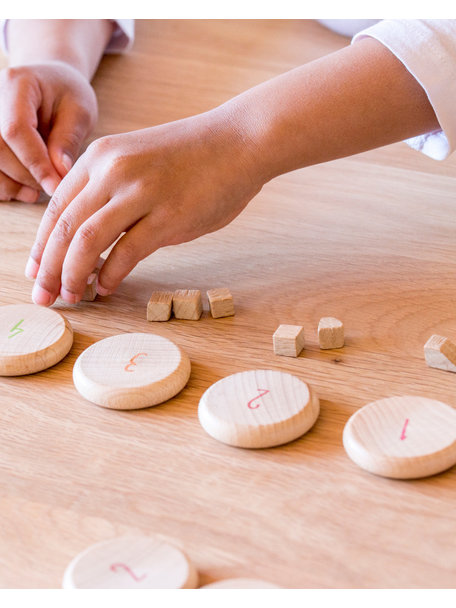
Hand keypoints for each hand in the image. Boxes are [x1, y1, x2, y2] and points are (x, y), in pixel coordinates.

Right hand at [0, 61, 96, 201]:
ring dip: (11, 184)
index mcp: (17, 84)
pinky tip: (24, 189)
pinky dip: (3, 185)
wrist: (49, 85)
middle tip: (52, 186)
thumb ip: (68, 140)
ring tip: (37, 191)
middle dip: (26, 175)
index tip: (56, 185)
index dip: (35, 163)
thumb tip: (59, 172)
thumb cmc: (67, 96)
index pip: (16, 129)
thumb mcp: (80, 112)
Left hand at [27, 110, 262, 304]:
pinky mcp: (168, 216)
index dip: (42, 246)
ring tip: (72, 297)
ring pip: (88, 240)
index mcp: (101, 157)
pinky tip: (106, 288)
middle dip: (48, 268)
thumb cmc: (192, 157)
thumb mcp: (137, 161)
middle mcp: (113, 171)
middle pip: (65, 228)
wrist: (238, 142)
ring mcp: (141, 193)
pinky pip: (127, 252)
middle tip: (44, 295)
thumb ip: (110, 192)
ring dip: (73, 275)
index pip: (56, 208)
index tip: (36, 271)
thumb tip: (90, 239)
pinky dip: (110, 274)